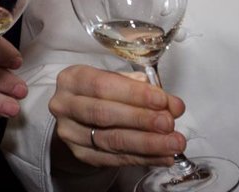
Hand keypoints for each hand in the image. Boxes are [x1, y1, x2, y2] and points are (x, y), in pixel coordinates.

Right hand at [49, 64, 185, 168]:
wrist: (78, 116)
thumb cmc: (101, 93)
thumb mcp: (115, 80)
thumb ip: (142, 89)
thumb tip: (171, 104)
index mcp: (72, 79)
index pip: (102, 85)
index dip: (134, 94)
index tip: (162, 100)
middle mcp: (65, 105)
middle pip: (104, 114)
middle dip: (141, 119)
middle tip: (169, 123)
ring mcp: (70, 133)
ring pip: (111, 140)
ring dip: (147, 143)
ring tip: (173, 144)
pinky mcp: (81, 154)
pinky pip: (115, 159)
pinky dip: (143, 158)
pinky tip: (163, 156)